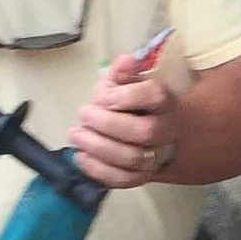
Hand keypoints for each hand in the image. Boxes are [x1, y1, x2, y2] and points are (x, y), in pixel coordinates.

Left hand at [68, 39, 176, 189]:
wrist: (146, 137)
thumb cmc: (130, 105)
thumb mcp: (125, 83)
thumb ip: (123, 72)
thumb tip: (126, 60)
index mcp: (163, 101)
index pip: (155, 95)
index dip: (128, 96)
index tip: (103, 96)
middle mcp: (164, 130)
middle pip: (144, 131)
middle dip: (108, 123)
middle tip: (83, 114)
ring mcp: (154, 157)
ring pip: (132, 158)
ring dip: (99, 147)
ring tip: (76, 134)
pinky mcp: (140, 177)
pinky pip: (122, 179)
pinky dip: (98, 169)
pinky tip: (80, 156)